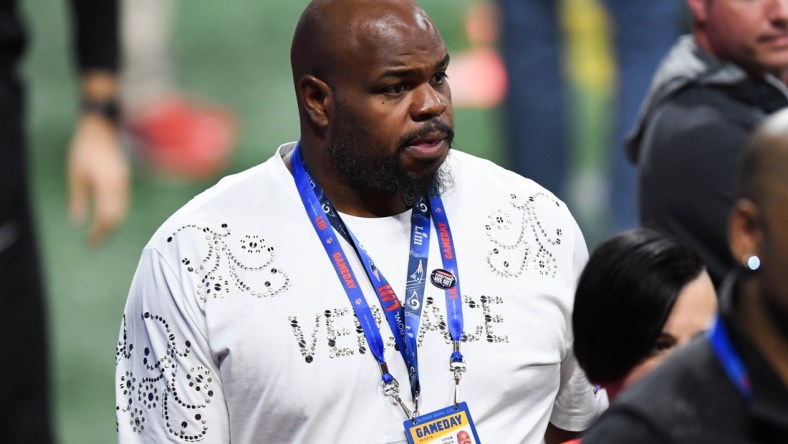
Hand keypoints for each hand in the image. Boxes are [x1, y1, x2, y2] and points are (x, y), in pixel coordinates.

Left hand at [67, 113, 129, 245]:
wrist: (102, 129)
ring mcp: (123, 182)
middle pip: (117, 216)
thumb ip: (78, 198)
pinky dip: (116, 212)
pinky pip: (123, 201)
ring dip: (112, 223)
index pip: (106, 217)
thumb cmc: (84, 149)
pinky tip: (107, 215)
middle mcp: (119, 186)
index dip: (99, 232)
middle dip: (107, 231)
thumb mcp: (76, 174)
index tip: (91, 244)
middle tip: (95, 242)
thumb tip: (77, 221)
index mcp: (107, 186)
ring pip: (122, 210)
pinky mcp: (124, 178)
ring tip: (100, 232)